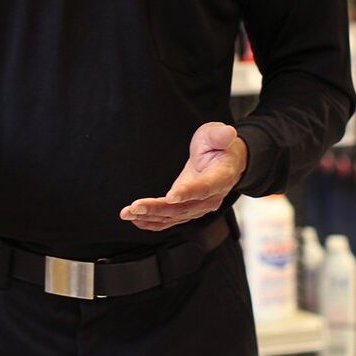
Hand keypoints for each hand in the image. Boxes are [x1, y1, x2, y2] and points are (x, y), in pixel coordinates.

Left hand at [120, 123, 246, 232]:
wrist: (224, 163)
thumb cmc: (219, 146)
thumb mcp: (218, 135)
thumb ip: (220, 135)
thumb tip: (228, 133)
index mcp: (221, 178)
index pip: (205, 188)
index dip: (188, 192)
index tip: (171, 196)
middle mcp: (211, 198)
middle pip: (183, 208)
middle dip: (157, 209)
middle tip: (135, 207)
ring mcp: (199, 207)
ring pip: (173, 216)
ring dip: (149, 216)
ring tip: (127, 213)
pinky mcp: (187, 210)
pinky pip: (169, 220)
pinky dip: (152, 222)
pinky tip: (135, 219)